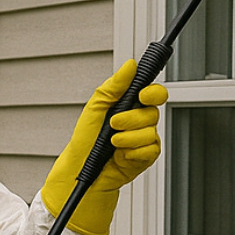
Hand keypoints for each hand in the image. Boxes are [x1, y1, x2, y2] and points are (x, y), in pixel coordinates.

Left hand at [41, 59, 167, 234]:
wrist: (81, 168)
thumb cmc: (86, 139)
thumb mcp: (96, 106)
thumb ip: (114, 85)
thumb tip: (130, 65)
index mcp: (130, 105)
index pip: (153, 93)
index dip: (153, 92)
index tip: (142, 95)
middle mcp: (140, 121)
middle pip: (153, 112)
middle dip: (131, 118)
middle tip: (114, 123)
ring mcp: (144, 139)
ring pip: (150, 132)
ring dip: (128, 137)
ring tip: (112, 142)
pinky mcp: (146, 157)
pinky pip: (150, 150)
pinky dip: (133, 152)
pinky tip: (121, 155)